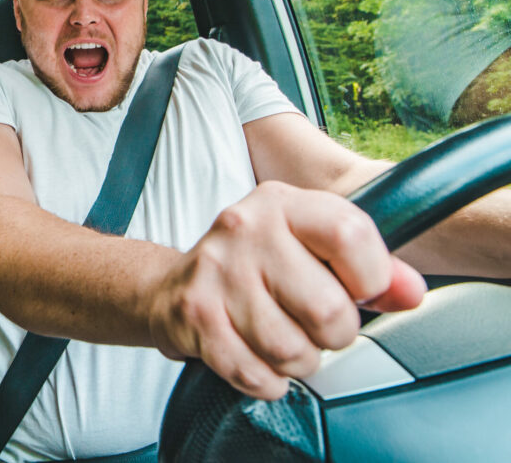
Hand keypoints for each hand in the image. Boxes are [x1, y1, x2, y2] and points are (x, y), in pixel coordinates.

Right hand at [147, 181, 426, 399]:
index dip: (370, 279)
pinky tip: (260, 360)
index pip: (351, 235)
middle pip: (327, 307)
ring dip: (299, 361)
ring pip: (291, 349)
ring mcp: (216, 271)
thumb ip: (373, 269)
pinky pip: (254, 372)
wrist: (173, 288)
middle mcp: (245, 228)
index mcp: (283, 203)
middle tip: (316, 326)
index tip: (358, 292)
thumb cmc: (257, 270)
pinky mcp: (195, 314)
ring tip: (286, 342)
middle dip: (334, 334)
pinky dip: (267, 381)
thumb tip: (410, 293)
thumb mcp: (312, 250)